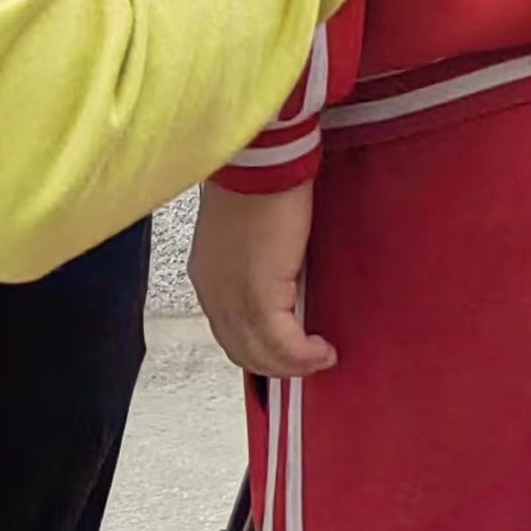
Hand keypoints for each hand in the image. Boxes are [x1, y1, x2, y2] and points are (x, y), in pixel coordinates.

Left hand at [192, 178, 332, 378]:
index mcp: (208, 277)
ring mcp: (234, 299)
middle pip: (242, 351)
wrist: (260, 164)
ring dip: (292, 365)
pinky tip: (322, 351)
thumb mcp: (246, 230)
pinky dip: (304, 356)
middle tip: (305, 362)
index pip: (228, 330)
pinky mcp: (261, 297)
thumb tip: (280, 275)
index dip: (257, 347)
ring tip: (319, 358)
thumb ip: (255, 259)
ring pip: (260, 355)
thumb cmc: (256, 180)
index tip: (285, 348)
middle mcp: (214, 294)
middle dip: (275, 364)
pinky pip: (283, 344)